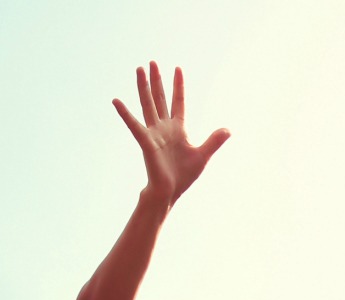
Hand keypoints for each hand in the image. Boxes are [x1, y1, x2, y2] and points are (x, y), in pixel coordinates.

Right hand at [113, 62, 228, 204]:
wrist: (170, 192)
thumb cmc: (184, 176)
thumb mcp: (203, 155)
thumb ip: (214, 141)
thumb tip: (228, 130)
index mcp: (178, 129)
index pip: (178, 102)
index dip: (178, 86)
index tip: (177, 68)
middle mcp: (164, 127)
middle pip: (160, 98)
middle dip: (157, 80)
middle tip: (152, 62)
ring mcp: (153, 133)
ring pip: (147, 104)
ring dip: (143, 87)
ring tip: (139, 69)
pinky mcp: (146, 141)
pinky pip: (133, 125)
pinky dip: (125, 113)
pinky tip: (116, 101)